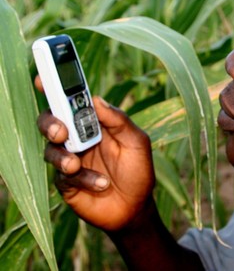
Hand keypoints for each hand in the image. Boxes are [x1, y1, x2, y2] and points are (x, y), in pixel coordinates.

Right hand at [35, 76, 154, 230]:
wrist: (136, 207)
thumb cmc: (138, 170)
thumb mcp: (136, 142)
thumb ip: (119, 121)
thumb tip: (96, 99)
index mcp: (95, 123)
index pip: (72, 102)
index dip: (56, 89)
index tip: (43, 79)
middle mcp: (79, 138)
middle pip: (52, 122)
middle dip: (50, 123)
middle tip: (60, 132)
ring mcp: (71, 160)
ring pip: (51, 150)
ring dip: (62, 157)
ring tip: (76, 165)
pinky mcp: (67, 183)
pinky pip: (64, 177)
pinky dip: (82, 179)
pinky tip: (101, 184)